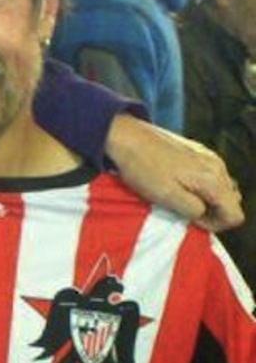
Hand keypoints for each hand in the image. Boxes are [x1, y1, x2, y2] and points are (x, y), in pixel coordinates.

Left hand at [105, 114, 242, 232]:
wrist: (128, 137)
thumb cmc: (144, 169)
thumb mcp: (167, 198)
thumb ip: (193, 210)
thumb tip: (203, 214)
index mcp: (212, 180)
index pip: (235, 215)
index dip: (216, 224)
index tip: (192, 220)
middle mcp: (217, 166)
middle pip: (232, 202)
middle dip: (213, 213)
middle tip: (186, 211)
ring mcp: (209, 157)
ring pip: (222, 189)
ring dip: (207, 200)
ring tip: (182, 199)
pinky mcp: (198, 152)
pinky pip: (211, 176)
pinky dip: (201, 187)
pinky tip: (180, 185)